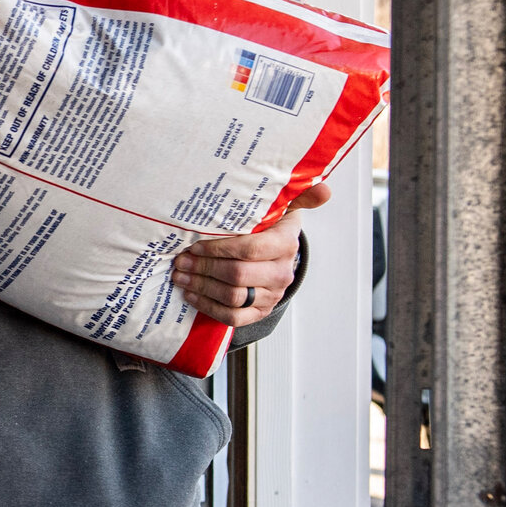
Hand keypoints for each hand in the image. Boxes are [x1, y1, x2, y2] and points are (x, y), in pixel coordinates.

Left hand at [173, 183, 329, 328]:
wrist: (274, 258)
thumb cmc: (269, 228)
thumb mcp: (282, 207)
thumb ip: (299, 195)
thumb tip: (325, 189)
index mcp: (285, 243)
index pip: (250, 249)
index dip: (218, 248)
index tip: (194, 244)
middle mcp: (282, 272)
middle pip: (237, 274)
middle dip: (203, 268)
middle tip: (180, 261)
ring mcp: (271, 295)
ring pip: (232, 296)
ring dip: (201, 286)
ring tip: (180, 276)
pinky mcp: (260, 312)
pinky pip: (232, 317)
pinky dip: (208, 307)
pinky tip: (191, 295)